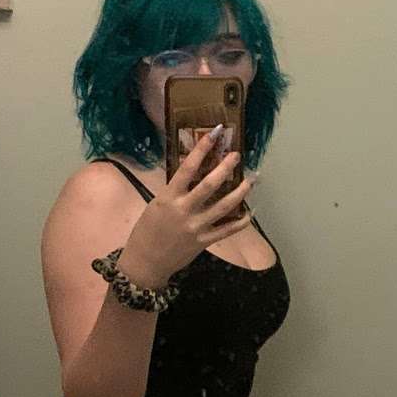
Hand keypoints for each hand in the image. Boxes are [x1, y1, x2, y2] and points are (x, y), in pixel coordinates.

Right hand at [116, 129, 253, 286]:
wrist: (146, 262)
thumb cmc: (147, 231)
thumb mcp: (156, 205)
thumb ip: (175, 191)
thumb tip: (194, 174)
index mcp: (168, 197)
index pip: (187, 168)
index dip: (201, 150)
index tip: (213, 134)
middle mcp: (184, 210)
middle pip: (210, 185)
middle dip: (226, 167)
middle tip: (237, 155)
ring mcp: (196, 227)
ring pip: (224, 206)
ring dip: (240, 191)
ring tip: (251, 179)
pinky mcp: (204, 241)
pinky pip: (227, 230)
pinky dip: (241, 221)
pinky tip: (249, 212)